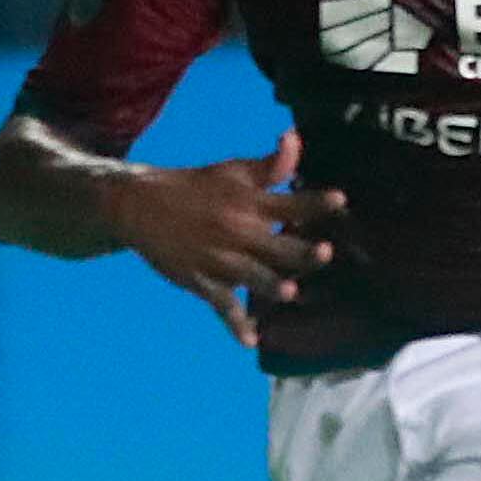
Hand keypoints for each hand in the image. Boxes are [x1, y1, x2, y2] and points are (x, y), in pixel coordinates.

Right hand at [109, 132, 346, 347]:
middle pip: (276, 245)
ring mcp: (218, 259)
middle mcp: (236, 231)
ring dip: (270, 284)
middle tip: (325, 254)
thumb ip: (270, 164)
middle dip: (301, 250)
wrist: (140, 205)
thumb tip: (295, 138)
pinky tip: (251, 341)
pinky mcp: (201, 281)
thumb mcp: (233, 170)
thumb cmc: (196, 187)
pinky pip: (222, 306)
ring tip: (289, 292)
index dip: (315, 202)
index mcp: (247, 202)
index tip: (341, 201)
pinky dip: (235, 325)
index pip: (289, 203)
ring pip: (251, 276)